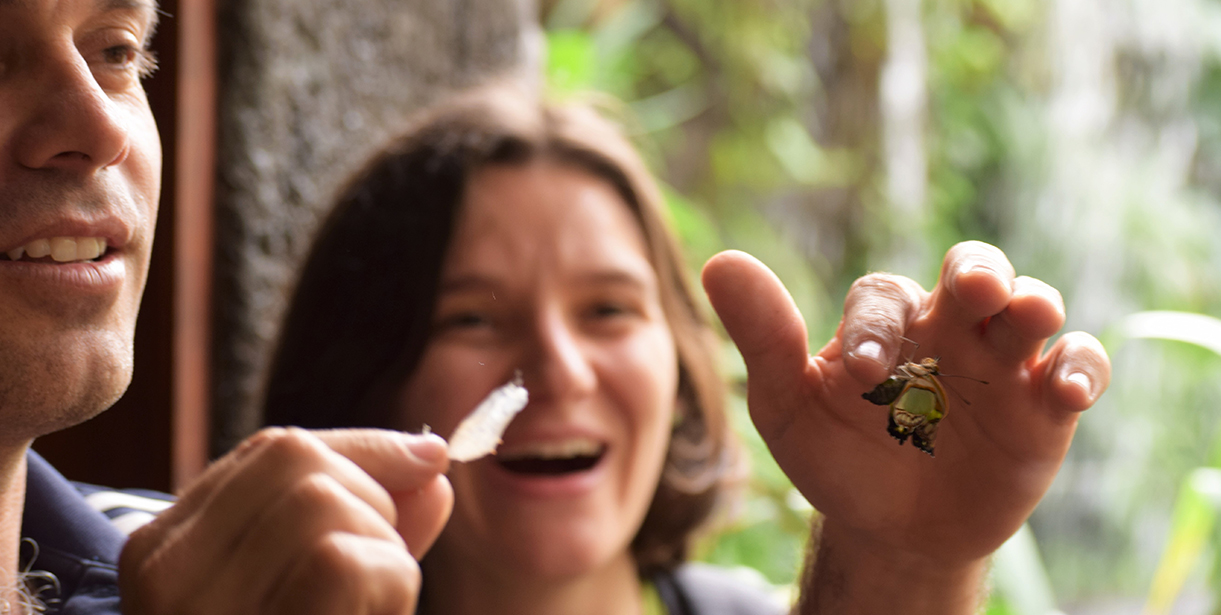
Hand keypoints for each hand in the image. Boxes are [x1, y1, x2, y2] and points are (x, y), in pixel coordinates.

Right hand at [120, 428, 453, 614]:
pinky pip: (342, 562)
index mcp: (168, 550)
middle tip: (380, 574)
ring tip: (363, 614)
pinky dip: (389, 585)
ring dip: (385, 553)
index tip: (426, 469)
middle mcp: (165, 575)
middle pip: (301, 461)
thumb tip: (430, 461)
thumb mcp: (326, 588)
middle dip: (375, 500)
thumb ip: (373, 523)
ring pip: (326, 505)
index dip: (370, 452)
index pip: (277, 449)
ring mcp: (197, 611)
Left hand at [701, 241, 1109, 612]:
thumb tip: (719, 262)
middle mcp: (946, 328)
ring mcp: (1000, 362)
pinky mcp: (1044, 404)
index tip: (862, 374)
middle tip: (972, 290)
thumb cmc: (836, 457)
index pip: (881, 296)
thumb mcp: (789, 406)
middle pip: (973, 270)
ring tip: (1028, 314)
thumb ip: (763, 338)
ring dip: (1034, 302)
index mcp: (883, 321)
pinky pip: (1076, 365)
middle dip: (978, 271)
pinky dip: (1081, 367)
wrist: (890, 530)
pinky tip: (1066, 389)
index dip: (874, 325)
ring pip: (1031, 307)